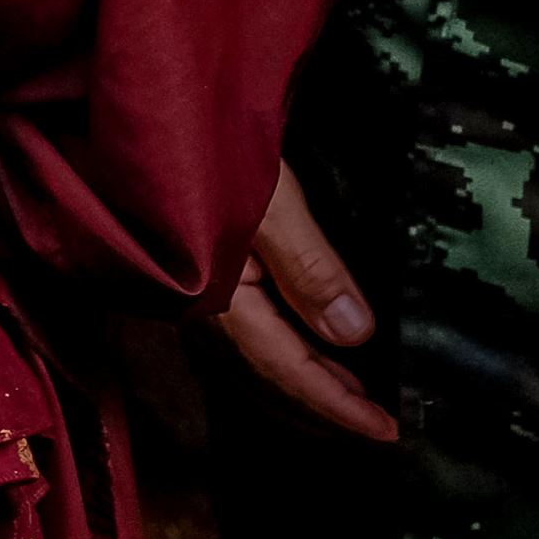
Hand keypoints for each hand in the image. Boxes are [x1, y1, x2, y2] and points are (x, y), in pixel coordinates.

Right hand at [216, 162, 396, 440]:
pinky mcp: (213, 250)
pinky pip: (262, 308)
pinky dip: (297, 327)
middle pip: (276, 360)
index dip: (337, 401)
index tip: (387, 430)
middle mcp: (213, 295)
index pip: (288, 365)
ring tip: (355, 382)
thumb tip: (355, 335)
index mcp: (222, 294)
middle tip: (381, 419)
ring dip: (313, 363)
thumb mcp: (270, 206)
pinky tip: (314, 323)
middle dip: (328, 392)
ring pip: (269, 336)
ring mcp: (209, 273)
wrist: (152, 109)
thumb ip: (308, 269)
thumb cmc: (204, 149)